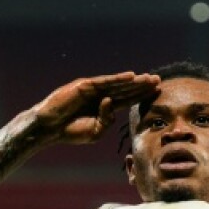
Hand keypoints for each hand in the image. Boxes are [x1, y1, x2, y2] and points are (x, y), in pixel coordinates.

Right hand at [32, 72, 159, 145]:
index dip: (142, 95)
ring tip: (149, 78)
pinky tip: (131, 76)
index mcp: (105, 108)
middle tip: (159, 81)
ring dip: (134, 81)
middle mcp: (101, 96)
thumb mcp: (96, 132)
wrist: (50, 128)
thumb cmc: (71, 131)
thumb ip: (107, 120)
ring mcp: (93, 90)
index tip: (158, 92)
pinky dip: (118, 79)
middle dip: (142, 86)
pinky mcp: (85, 85)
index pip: (128, 100)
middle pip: (126, 90)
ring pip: (118, 84)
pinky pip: (104, 81)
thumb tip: (111, 102)